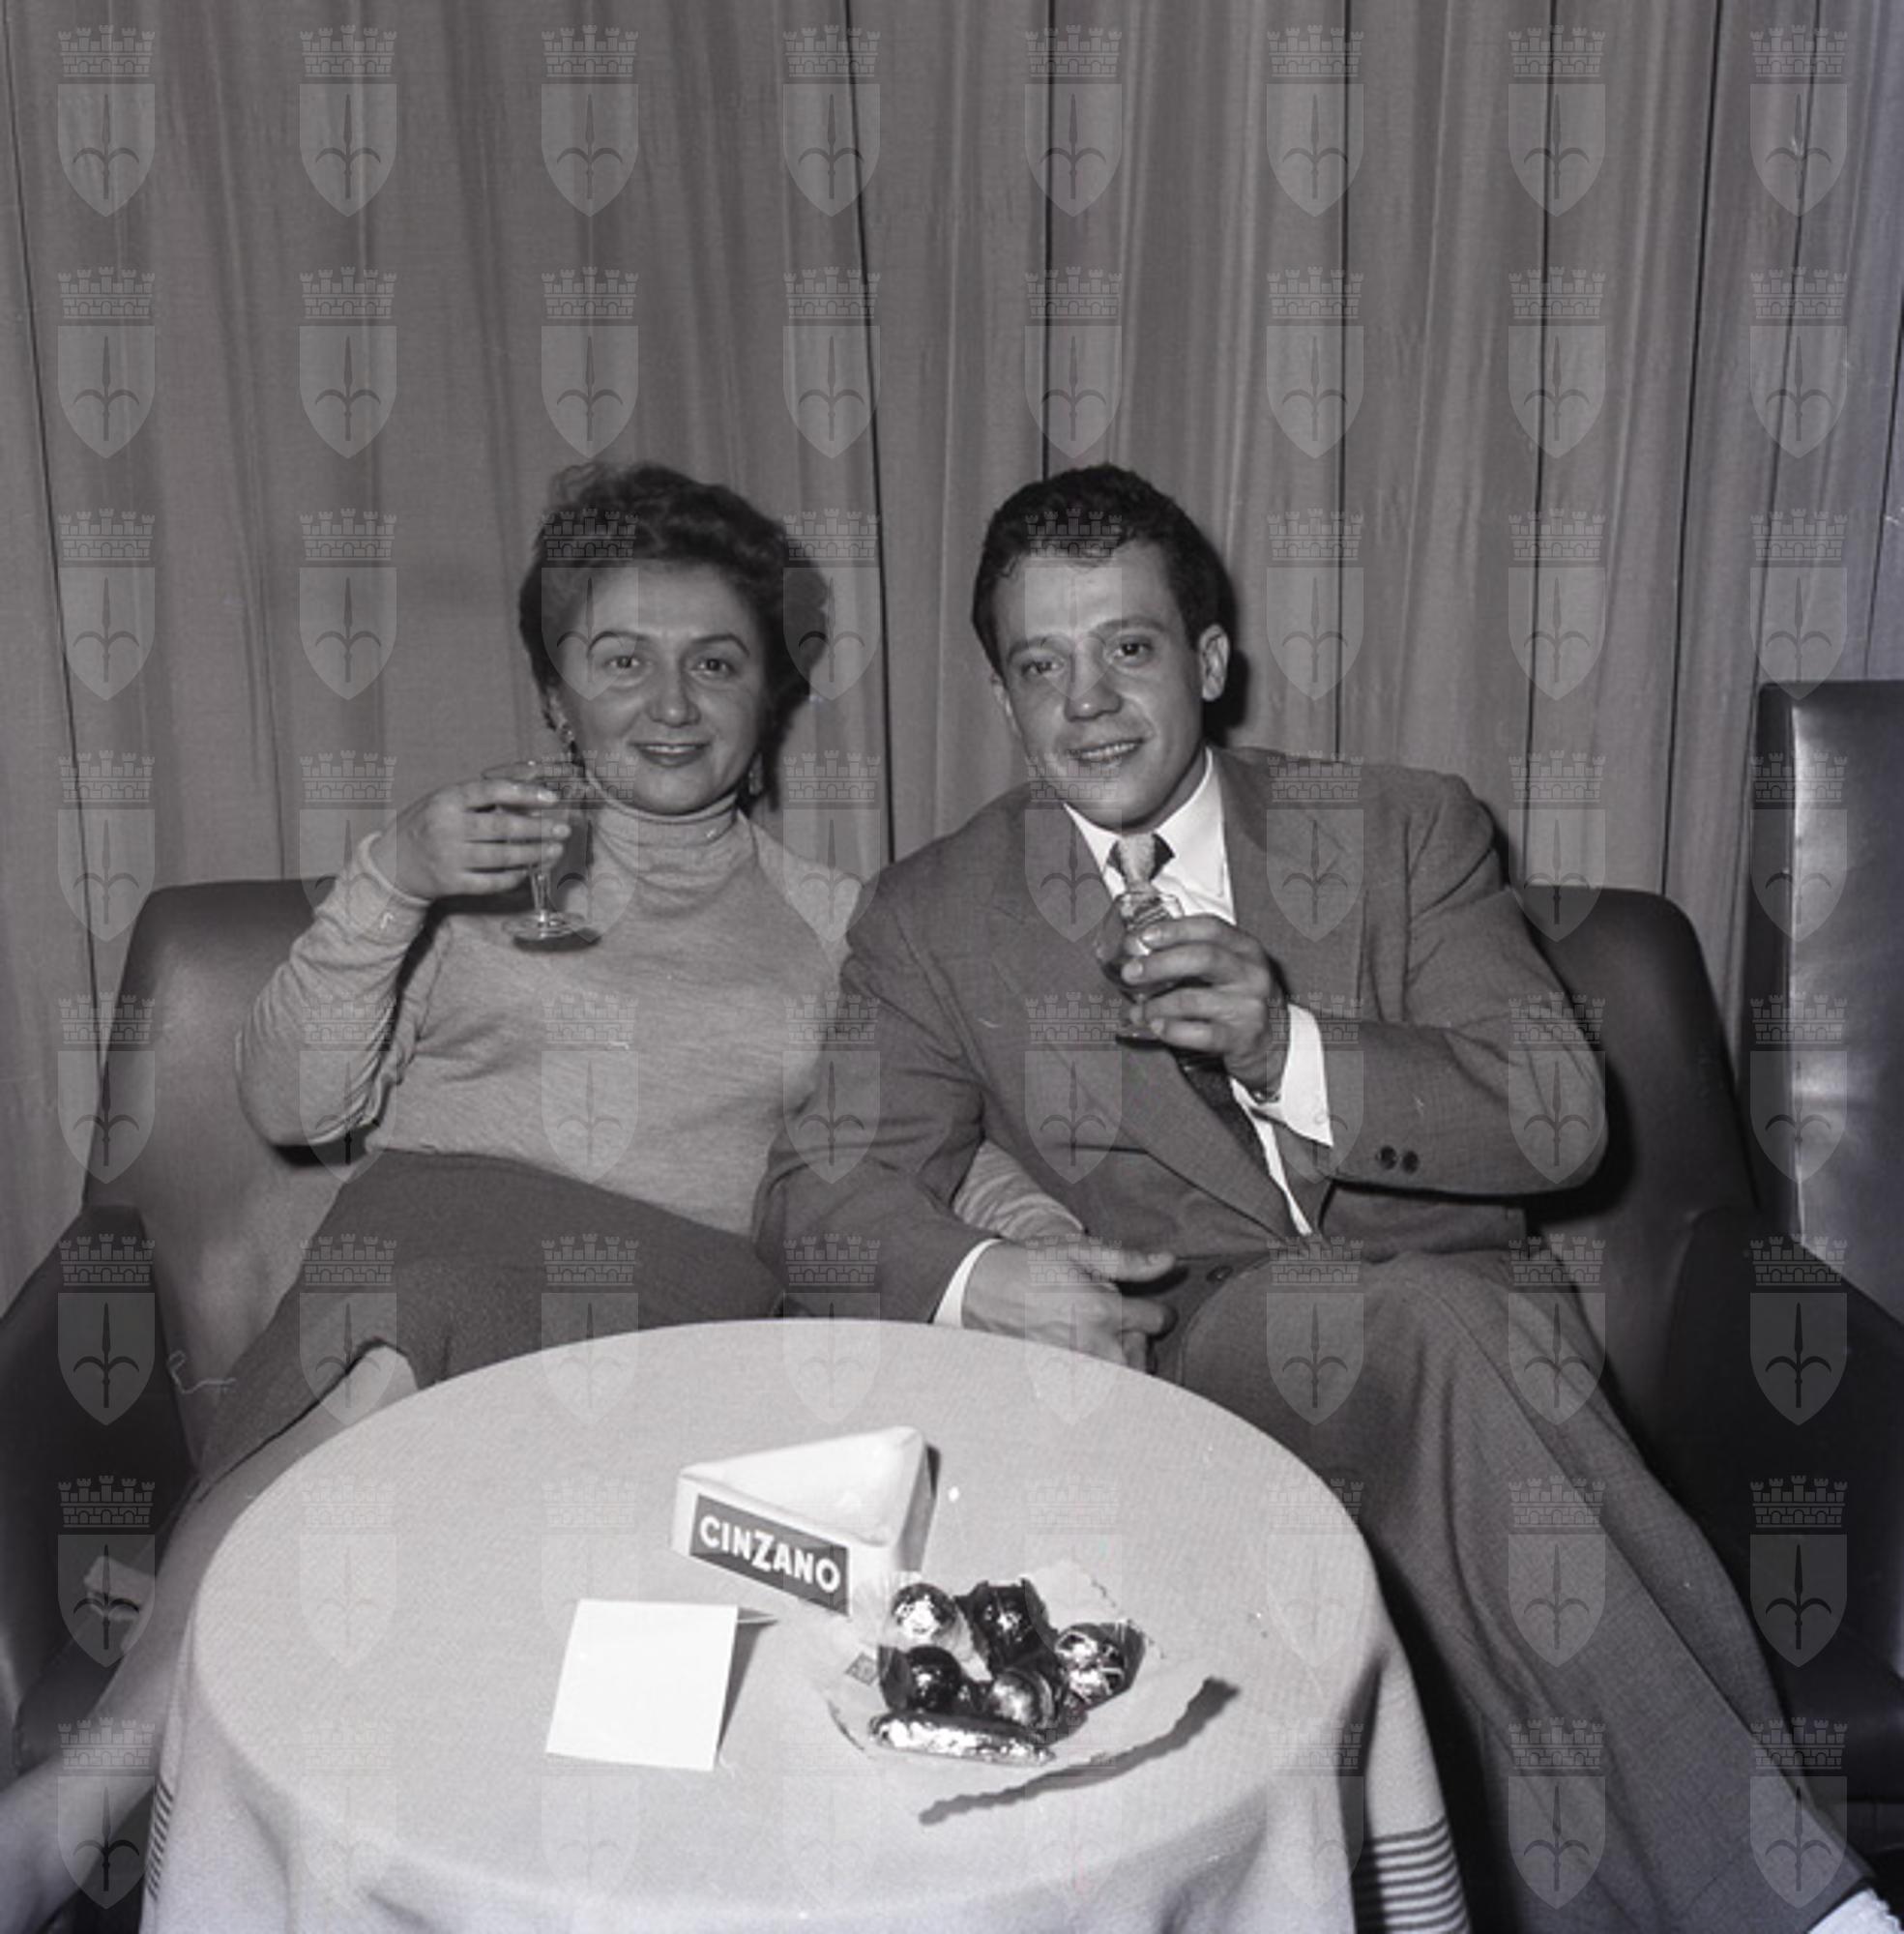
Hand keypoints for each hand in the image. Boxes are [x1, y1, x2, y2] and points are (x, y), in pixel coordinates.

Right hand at [371, 776, 570, 902]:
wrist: (391, 864)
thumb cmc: (425, 825)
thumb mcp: (444, 800)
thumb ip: (481, 795)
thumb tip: (529, 784)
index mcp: (447, 799)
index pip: (491, 791)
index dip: (525, 794)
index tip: (552, 799)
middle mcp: (448, 827)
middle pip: (503, 827)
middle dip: (538, 829)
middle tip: (563, 830)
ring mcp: (449, 857)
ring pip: (502, 857)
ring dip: (533, 854)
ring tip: (554, 850)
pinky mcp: (452, 882)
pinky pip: (491, 882)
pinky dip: (513, 877)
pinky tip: (528, 871)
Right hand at [965, 1239, 1177, 1368]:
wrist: (978, 1286)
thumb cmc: (1028, 1265)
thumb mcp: (1078, 1252)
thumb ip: (1128, 1262)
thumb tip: (1168, 1262)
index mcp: (1101, 1310)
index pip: (1157, 1321)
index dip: (1158, 1311)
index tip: (1149, 1308)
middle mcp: (1091, 1345)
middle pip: (1143, 1358)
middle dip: (1140, 1342)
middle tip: (1124, 1325)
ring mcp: (1072, 1366)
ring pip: (1120, 1377)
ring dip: (1122, 1362)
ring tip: (1105, 1342)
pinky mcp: (1054, 1378)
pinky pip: (1091, 1388)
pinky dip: (1097, 1376)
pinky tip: (1084, 1356)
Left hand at [1118, 914, 1290, 1097]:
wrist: (1277, 1045)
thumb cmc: (1243, 1002)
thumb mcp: (1231, 969)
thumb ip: (1193, 956)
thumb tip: (1140, 951)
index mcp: (1246, 949)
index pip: (1210, 927)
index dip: (1173, 929)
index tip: (1143, 937)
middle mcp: (1251, 974)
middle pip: (1201, 958)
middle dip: (1159, 964)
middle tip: (1131, 973)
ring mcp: (1249, 1007)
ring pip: (1193, 999)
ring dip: (1156, 1005)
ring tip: (1139, 1011)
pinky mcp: (1242, 1038)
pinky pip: (1199, 1033)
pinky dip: (1171, 1030)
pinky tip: (1157, 1027)